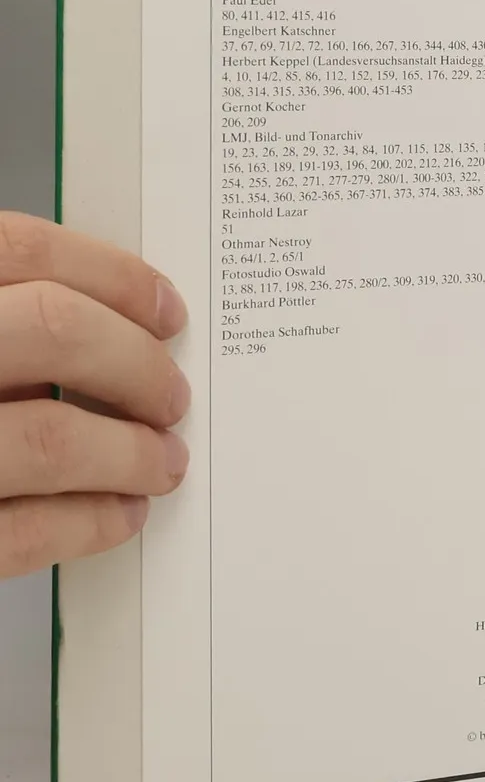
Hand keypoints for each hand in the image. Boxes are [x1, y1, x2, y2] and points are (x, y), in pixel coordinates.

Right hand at [0, 213, 189, 577]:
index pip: (16, 248)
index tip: (166, 310)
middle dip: (136, 365)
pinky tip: (116, 513)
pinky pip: (20, 533)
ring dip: (130, 453)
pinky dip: (88, 522)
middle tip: (170, 395)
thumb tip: (104, 326)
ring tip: (160, 461)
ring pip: (51, 438)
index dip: (111, 276)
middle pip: (52, 329)